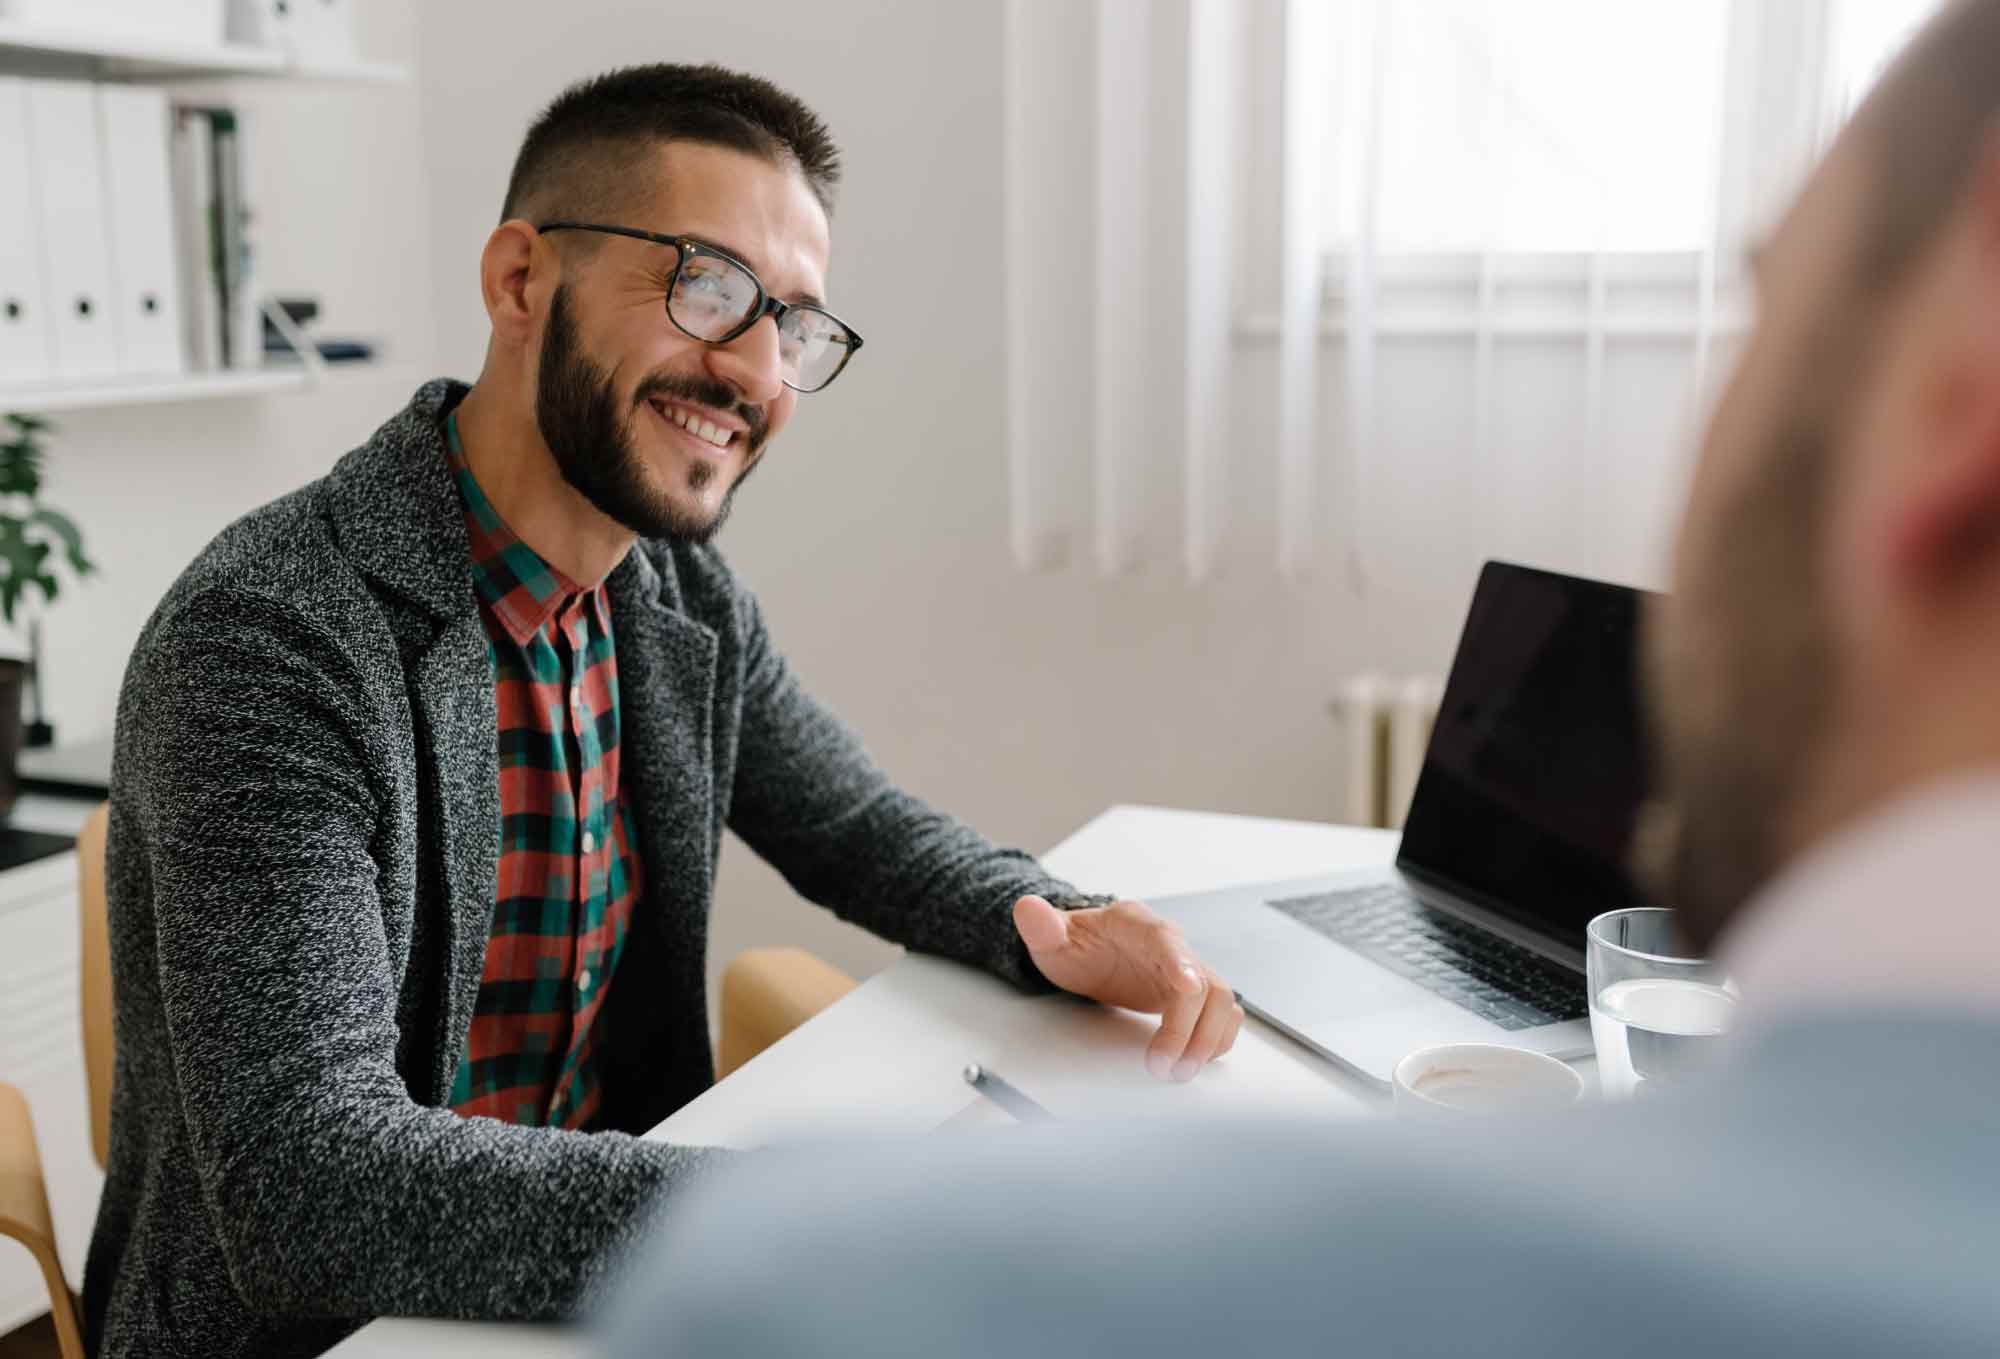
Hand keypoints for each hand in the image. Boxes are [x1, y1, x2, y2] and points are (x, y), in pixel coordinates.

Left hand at [1013, 895, 1243, 1081]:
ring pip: (1221, 1000)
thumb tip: (1027, 908)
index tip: (1186, 987)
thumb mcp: (1050, 937)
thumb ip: (1041, 925)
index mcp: (1136, 924)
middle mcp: (1170, 944)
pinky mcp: (1193, 992)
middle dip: (1190, 1027)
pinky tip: (1192, 1058)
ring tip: (1178, 1071)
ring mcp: (1186, 968)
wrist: (1086, 951)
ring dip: (1207, 1038)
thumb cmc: (1072, 943)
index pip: (1166, 939)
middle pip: (1203, 981)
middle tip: (1165, 1065)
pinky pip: (1222, 1013)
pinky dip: (1215, 1038)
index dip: (1180, 962)